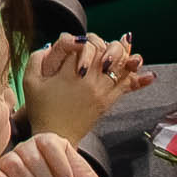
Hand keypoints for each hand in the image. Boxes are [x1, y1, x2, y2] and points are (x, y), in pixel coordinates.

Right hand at [22, 33, 155, 141]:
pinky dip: (137, 79)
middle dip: (104, 43)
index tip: (79, 41)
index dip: (83, 40)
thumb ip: (36, 59)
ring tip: (127, 43)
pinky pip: (126, 87)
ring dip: (125, 55)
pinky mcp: (107, 102)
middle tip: (99, 43)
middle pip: (105, 53)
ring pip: (119, 67)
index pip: (83, 46)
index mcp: (68, 74)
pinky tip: (147, 73)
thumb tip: (51, 45)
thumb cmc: (41, 109)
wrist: (55, 137)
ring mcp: (101, 93)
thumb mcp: (30, 82)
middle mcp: (88, 82)